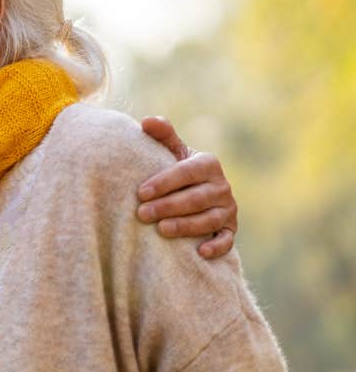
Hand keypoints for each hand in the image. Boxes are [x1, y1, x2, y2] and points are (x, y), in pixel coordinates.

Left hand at [136, 116, 237, 258]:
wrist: (195, 192)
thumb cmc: (177, 170)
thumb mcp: (171, 151)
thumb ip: (162, 135)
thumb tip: (146, 120)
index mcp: (207, 164)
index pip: (186, 173)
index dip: (164, 182)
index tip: (140, 193)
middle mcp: (222, 186)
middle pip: (196, 198)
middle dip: (168, 206)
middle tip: (142, 214)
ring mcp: (228, 209)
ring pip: (209, 219)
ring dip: (185, 226)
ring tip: (161, 229)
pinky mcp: (230, 229)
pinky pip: (228, 240)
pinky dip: (216, 246)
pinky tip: (199, 251)